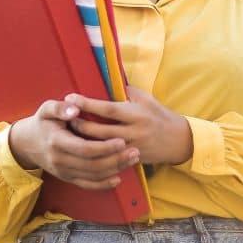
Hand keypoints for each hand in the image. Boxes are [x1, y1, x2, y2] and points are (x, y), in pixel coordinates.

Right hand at [8, 99, 139, 190]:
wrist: (27, 144)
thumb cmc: (42, 122)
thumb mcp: (46, 109)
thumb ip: (60, 107)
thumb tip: (75, 109)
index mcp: (56, 142)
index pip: (84, 149)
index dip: (104, 147)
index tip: (122, 141)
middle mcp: (60, 160)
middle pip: (92, 165)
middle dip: (116, 160)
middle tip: (135, 151)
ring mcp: (63, 172)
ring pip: (93, 176)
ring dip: (115, 170)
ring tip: (132, 160)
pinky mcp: (67, 178)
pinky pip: (87, 185)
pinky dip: (103, 184)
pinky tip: (118, 178)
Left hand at [65, 86, 192, 165]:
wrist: (178, 140)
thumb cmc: (159, 115)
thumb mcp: (145, 99)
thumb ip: (125, 92)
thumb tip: (104, 82)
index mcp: (136, 114)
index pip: (107, 109)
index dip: (88, 103)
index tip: (71, 97)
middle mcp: (133, 132)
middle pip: (100, 130)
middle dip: (80, 124)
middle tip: (64, 117)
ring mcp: (131, 148)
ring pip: (101, 147)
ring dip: (84, 140)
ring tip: (68, 133)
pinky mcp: (130, 160)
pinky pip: (108, 158)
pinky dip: (94, 153)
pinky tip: (82, 149)